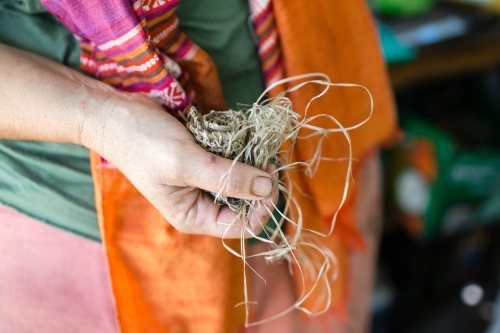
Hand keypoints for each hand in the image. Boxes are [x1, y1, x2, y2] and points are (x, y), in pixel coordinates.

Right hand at [0, 44, 277, 237]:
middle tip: (263, 150)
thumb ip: (228, 178)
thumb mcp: (186, 163)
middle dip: (259, 179)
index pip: (244, 225)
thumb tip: (267, 188)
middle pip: (247, 203)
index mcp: (196, 217)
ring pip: (244, 180)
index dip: (263, 204)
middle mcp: (203, 204)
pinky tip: (238, 133)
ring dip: (252, 161)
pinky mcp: (206, 161)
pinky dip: (241, 148)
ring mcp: (205, 182)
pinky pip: (233, 160)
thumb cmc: (143, 143)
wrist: (116, 115)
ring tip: (251, 140)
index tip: (270, 172)